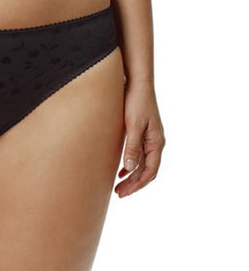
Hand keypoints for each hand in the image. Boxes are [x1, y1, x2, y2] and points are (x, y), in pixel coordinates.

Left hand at [114, 81, 165, 197]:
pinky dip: (132, 164)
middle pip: (147, 170)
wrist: (138, 82)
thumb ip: (132, 147)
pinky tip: (122, 169)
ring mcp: (150, 137)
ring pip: (143, 163)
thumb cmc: (136, 101)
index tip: (125, 192)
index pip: (151, 171)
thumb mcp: (133, 125)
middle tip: (119, 193)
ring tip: (119, 185)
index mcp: (156, 142)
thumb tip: (130, 169)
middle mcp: (156, 142)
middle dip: (134, 183)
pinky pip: (140, 154)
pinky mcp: (142, 131)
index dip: (138, 184)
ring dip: (132, 175)